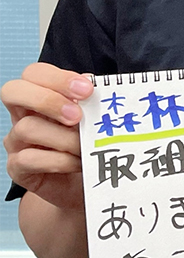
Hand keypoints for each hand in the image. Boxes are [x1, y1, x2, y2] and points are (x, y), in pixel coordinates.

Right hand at [2, 63, 91, 210]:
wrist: (87, 183)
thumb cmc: (90, 146)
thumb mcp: (95, 121)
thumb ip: (92, 103)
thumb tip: (97, 86)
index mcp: (40, 97)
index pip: (34, 74)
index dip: (57, 78)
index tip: (87, 89)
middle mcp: (22, 115)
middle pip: (12, 91)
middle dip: (47, 100)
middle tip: (77, 116)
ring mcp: (16, 142)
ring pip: (27, 127)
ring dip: (63, 138)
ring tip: (86, 147)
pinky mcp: (18, 168)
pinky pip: (29, 158)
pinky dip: (60, 160)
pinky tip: (78, 163)